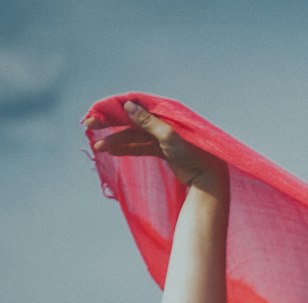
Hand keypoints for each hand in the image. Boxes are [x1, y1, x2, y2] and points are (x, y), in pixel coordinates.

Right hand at [84, 100, 227, 190]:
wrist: (207, 181)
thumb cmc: (192, 157)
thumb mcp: (168, 137)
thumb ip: (147, 122)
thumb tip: (127, 105)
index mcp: (166, 112)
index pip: (134, 103)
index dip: (114, 106)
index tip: (97, 111)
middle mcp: (163, 120)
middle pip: (131, 118)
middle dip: (109, 123)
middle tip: (88, 125)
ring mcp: (162, 135)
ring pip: (133, 135)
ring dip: (115, 140)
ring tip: (98, 147)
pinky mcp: (163, 150)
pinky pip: (140, 146)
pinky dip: (126, 149)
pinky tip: (111, 152)